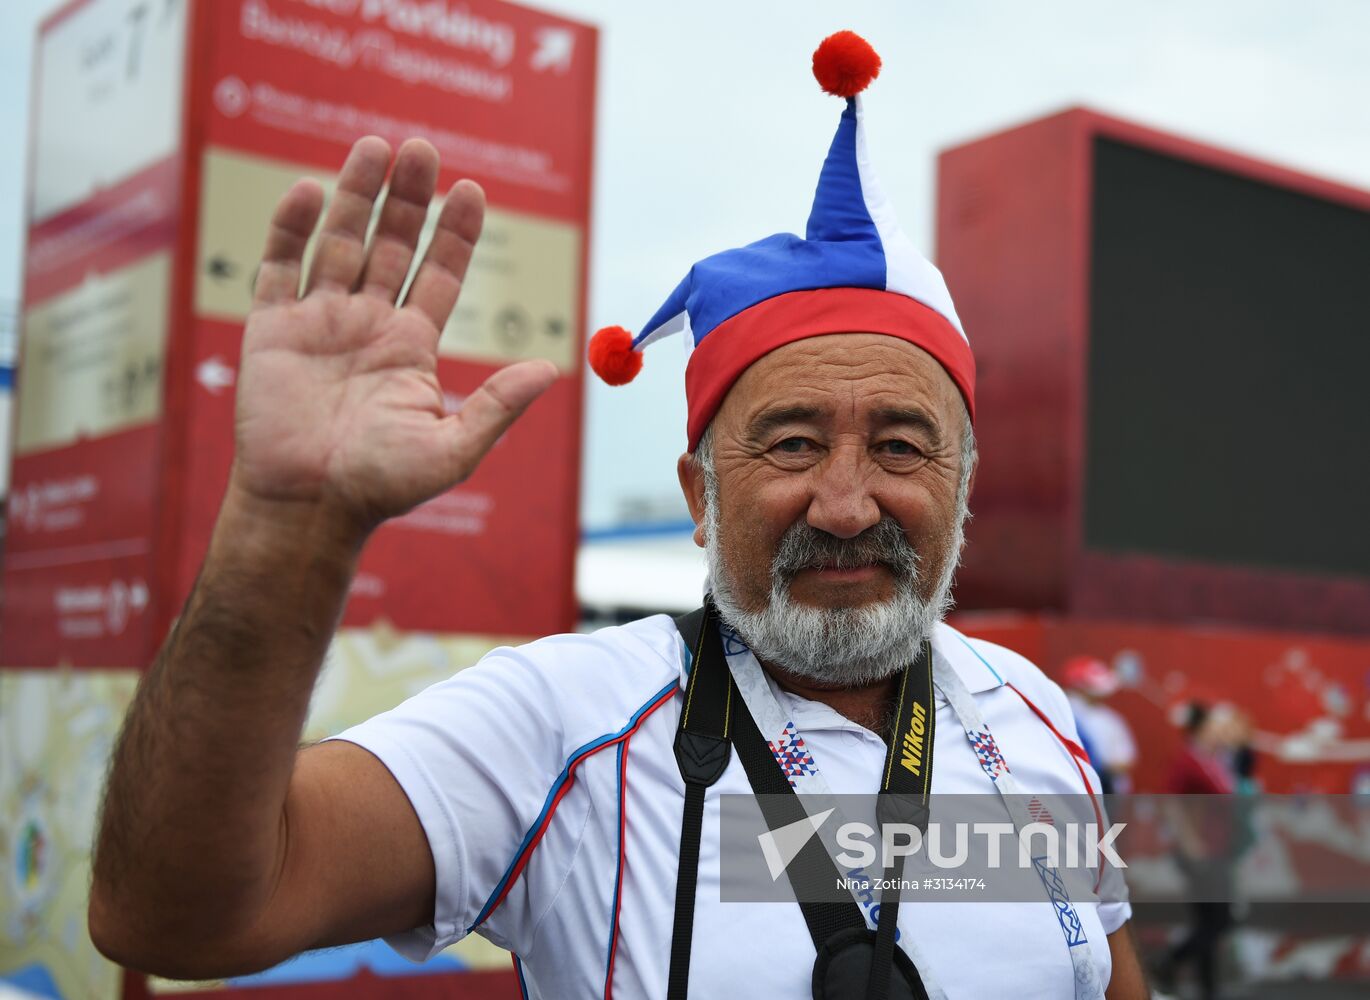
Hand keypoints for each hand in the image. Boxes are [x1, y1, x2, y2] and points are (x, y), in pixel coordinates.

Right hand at [230, 136, 557, 534]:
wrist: (307, 508)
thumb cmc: (380, 487)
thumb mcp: (453, 448)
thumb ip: (497, 405)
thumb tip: (550, 369)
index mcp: (410, 347)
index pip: (439, 274)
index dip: (455, 233)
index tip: (472, 190)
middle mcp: (367, 326)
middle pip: (391, 245)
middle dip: (407, 199)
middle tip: (421, 148)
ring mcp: (318, 323)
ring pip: (339, 243)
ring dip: (355, 195)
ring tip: (375, 147)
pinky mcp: (270, 330)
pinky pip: (279, 268)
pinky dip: (289, 229)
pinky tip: (308, 191)